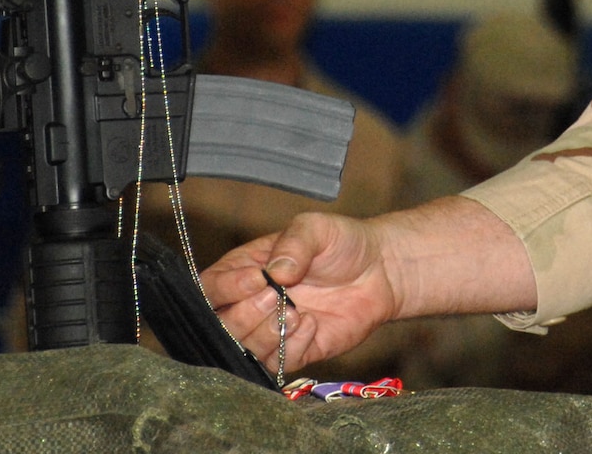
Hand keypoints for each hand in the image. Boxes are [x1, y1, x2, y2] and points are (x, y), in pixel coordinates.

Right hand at [203, 212, 396, 369]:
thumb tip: (275, 271)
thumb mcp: (316, 228)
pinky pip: (277, 364)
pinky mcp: (295, 351)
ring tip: (296, 311)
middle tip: (276, 297)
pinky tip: (313, 324)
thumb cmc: (342, 243)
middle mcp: (251, 303)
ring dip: (266, 333)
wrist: (380, 270)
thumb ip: (294, 243)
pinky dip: (292, 347)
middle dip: (244, 314)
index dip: (226, 288)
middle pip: (220, 324)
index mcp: (244, 269)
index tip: (257, 279)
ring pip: (244, 349)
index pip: (211, 287)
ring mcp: (272, 329)